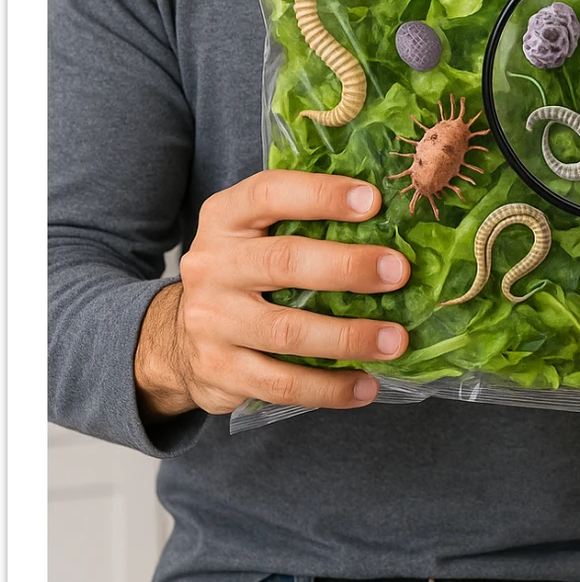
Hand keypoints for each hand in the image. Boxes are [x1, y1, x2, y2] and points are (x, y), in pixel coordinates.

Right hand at [134, 170, 409, 420]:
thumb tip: (390, 219)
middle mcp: (212, 265)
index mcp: (224, 218)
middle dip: (349, 267)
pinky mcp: (219, 370)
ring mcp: (211, 321)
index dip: (322, 194)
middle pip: (284, 262)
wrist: (178, 337)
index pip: (269, 193)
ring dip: (349, 337)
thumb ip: (302, 220)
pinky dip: (329, 387)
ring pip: (287, 331)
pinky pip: (281, 383)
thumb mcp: (254, 233)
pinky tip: (365, 386)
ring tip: (395, 340)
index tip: (374, 202)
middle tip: (399, 272)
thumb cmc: (241, 272)